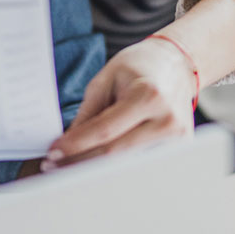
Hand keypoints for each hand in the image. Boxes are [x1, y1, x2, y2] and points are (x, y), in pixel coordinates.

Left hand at [41, 36, 196, 168]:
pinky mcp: (182, 149)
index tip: (52, 154)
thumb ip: (88, 113)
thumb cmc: (138, 67)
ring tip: (69, 169)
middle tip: (54, 167)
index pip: (105, 131)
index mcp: (148, 97)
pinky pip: (141, 163)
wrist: (177, 64)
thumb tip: (67, 144)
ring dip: (96, 169)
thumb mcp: (106, 79)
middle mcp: (168, 121)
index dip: (76, 145)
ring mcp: (179, 139)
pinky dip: (117, 167)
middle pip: (115, 154)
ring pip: (128, 165)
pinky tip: (96, 166)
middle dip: (80, 162)